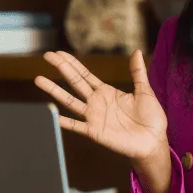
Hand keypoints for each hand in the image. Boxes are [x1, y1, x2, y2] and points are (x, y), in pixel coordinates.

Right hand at [33, 50, 167, 162]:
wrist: (153, 141)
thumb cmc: (151, 118)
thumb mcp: (145, 91)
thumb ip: (138, 73)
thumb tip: (136, 52)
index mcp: (107, 92)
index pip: (85, 74)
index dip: (72, 63)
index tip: (58, 53)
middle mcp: (97, 103)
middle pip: (75, 82)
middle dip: (61, 68)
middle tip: (46, 55)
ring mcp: (94, 117)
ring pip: (70, 101)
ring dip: (55, 91)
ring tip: (39, 79)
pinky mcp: (95, 131)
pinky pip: (76, 125)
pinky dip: (64, 121)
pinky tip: (52, 115)